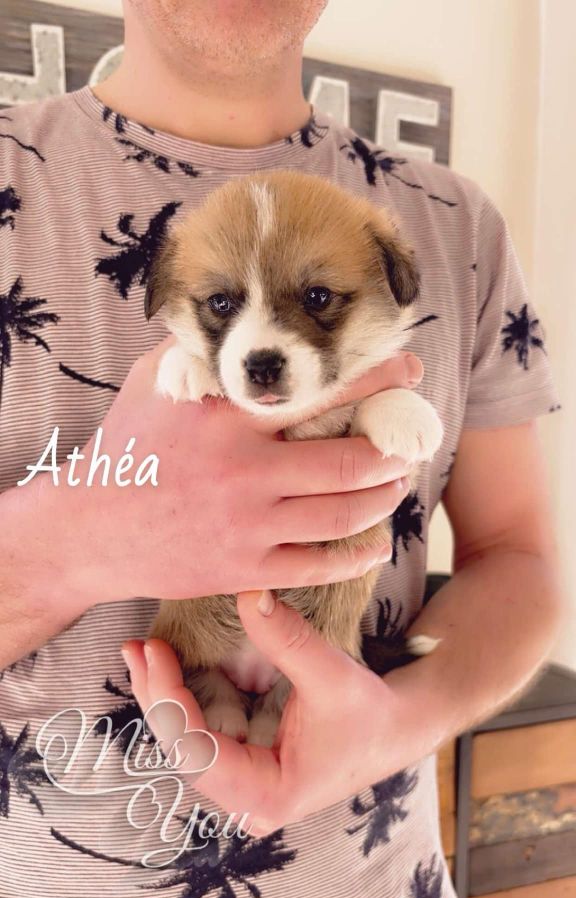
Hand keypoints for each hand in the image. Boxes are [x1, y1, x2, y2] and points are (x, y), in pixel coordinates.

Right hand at [57, 336, 422, 605]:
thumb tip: (242, 320)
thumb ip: (203, 351)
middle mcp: (245, 472)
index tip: (409, 370)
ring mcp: (247, 525)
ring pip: (343, 514)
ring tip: (397, 484)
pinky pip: (317, 566)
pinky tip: (374, 544)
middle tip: (411, 441)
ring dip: (383, 498)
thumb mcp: (154, 383)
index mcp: (228, 418)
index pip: (319, 391)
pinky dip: (356, 556)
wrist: (87, 530)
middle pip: (349, 461)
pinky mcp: (244, 568)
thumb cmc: (124, 448)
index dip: (377, 379)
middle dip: (394, 450)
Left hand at [123, 590, 426, 835]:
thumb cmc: (369, 713)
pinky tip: (163, 667)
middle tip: (136, 648)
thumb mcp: (332, 675)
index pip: (196, 752)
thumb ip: (288, 639)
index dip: (168, 700)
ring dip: (161, 696)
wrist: (393, 729)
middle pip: (182, 749)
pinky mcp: (242, 766)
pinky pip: (199, 735)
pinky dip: (182, 699)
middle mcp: (248, 800)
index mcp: (267, 794)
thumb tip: (248, 595)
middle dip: (155, 695)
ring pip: (184, 744)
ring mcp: (243, 786)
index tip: (155, 652)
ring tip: (140, 652)